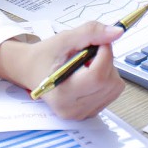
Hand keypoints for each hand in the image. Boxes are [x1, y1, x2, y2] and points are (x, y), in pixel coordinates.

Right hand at [0, 22, 124, 120]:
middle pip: (109, 82)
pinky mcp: (89, 113)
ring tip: (88, 64)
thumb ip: (91, 33)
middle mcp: (72, 109)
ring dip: (108, 69)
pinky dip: (107, 79)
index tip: (100, 41)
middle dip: (106, 60)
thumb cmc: (45, 56)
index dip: (105, 54)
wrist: (31, 70)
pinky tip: (90, 74)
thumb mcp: (64, 39)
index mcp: (63, 93)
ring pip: (114, 87)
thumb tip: (117, 33)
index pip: (98, 76)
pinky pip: (112, 93)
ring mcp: (81, 114)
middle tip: (91, 52)